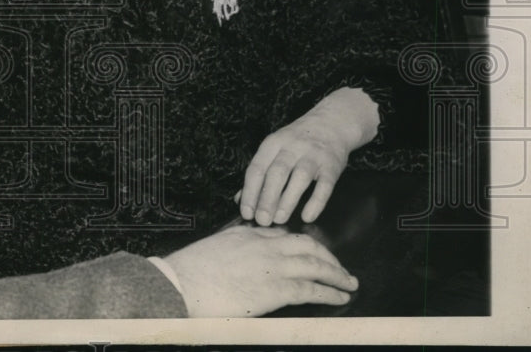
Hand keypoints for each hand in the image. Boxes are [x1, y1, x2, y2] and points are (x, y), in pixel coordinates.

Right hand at [163, 225, 358, 316]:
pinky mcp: (276, 289)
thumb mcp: (214, 248)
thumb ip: (232, 247)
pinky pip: (312, 289)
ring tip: (349, 283)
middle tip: (340, 268)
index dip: (303, 244)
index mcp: (248, 233)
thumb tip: (240, 257)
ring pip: (316, 264)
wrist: (181, 285)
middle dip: (328, 256)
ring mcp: (272, 266)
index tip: (312, 253)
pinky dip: (330, 293)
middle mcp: (264, 244)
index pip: (284, 234)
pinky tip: (340, 297)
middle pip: (307, 244)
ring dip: (337, 274)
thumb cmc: (190, 272)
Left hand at [238, 87, 378, 225]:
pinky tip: (307, 216)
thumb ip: (259, 174)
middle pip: (276, 173)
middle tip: (262, 220)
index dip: (250, 192)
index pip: (257, 168)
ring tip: (279, 219)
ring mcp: (313, 156)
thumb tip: (240, 200)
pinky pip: (324, 186)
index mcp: (273, 143)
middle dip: (267, 199)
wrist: (331, 123)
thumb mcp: (274, 149)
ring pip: (299, 178)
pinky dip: (316, 202)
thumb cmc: (296, 142)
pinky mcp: (331, 166)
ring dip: (287, 200)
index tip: (246, 212)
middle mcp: (292, 147)